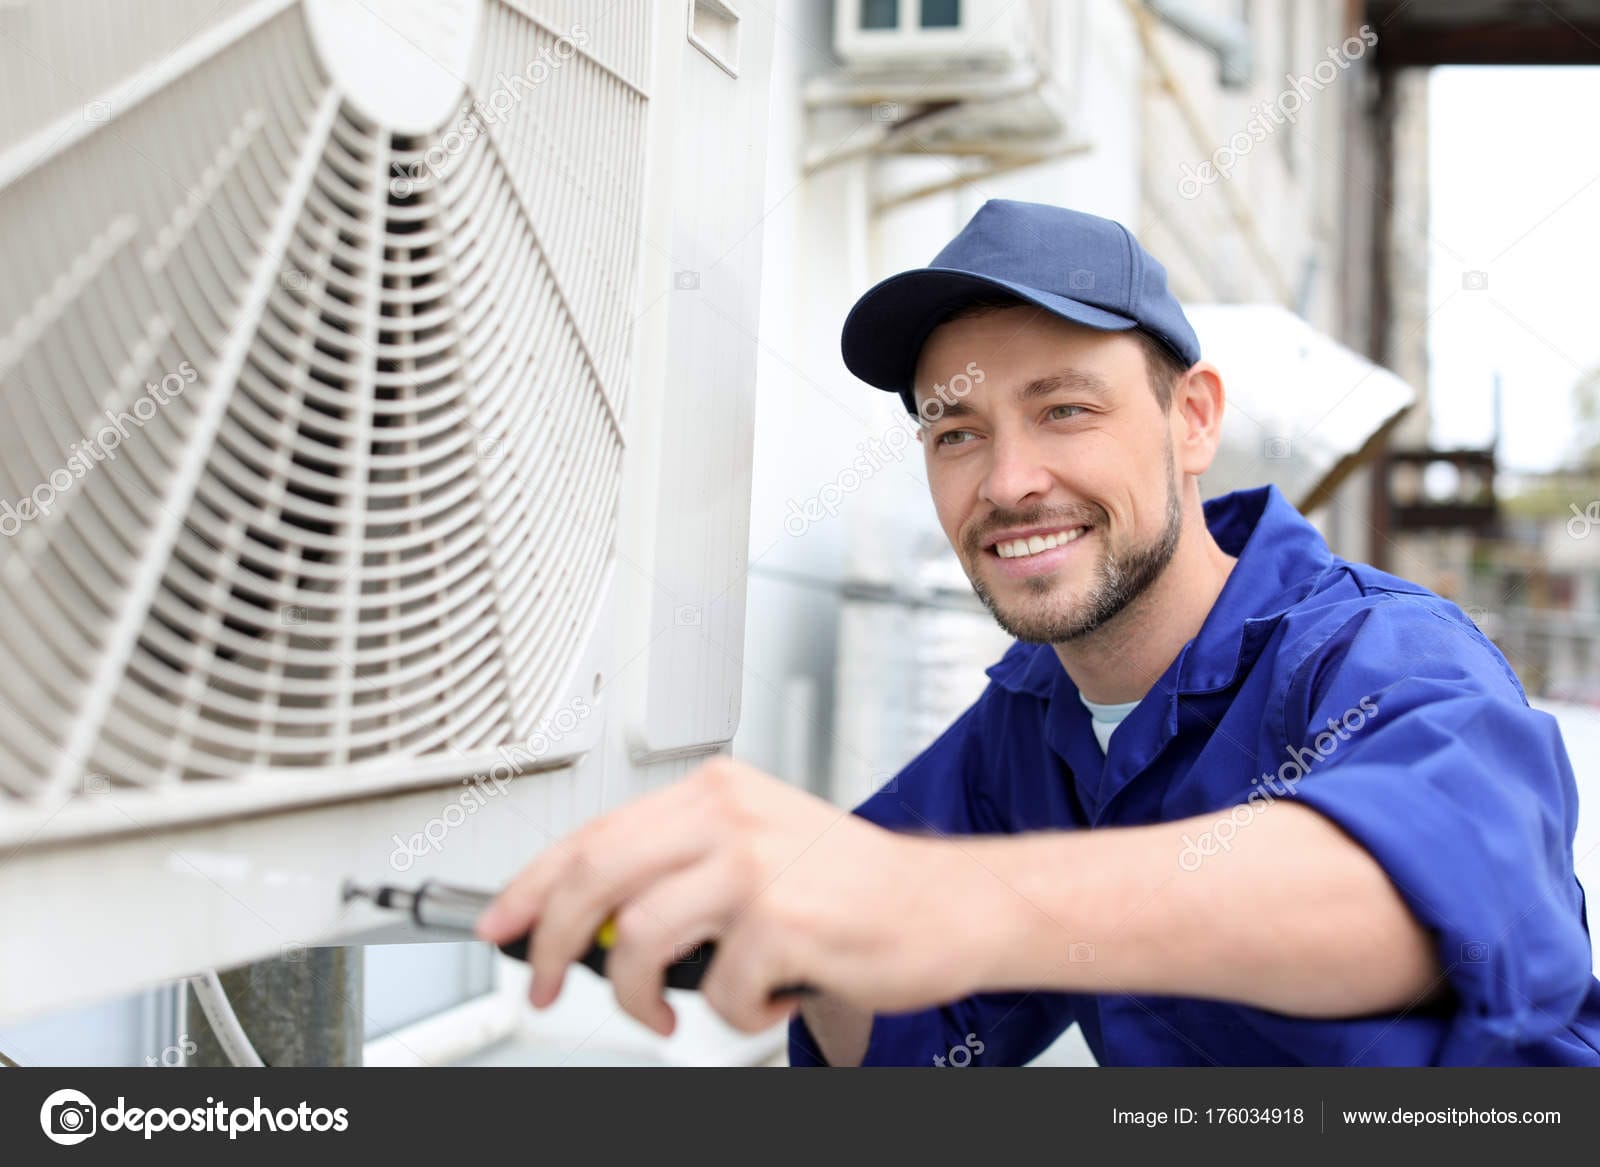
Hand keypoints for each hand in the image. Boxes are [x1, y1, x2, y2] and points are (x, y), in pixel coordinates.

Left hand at [474, 755, 985, 1034]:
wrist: (947, 904)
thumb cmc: (852, 885)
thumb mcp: (754, 851)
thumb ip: (675, 874)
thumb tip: (590, 926)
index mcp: (715, 792)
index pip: (593, 833)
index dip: (533, 885)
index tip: (502, 924)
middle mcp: (729, 816)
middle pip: (596, 878)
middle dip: (555, 945)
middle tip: (547, 984)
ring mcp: (754, 866)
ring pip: (643, 943)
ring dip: (643, 997)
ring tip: (674, 1009)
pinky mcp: (783, 921)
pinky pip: (718, 992)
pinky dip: (738, 1013)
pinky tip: (774, 993)